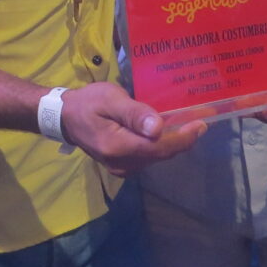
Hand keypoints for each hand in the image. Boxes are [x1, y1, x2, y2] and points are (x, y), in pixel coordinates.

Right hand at [60, 82, 206, 176]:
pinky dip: (160, 146)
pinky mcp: (120, 165)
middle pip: (160, 155)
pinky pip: (147, 157)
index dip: (183, 139)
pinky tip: (166, 133)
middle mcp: (121, 163)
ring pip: (155, 158)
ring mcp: (120, 167)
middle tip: (200, 123)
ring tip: (187, 125)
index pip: (159, 148)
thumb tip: (158, 128)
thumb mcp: (110, 99)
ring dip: (172, 144)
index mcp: (119, 146)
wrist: (65, 117)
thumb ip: (134, 114)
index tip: (200, 125)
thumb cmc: (87, 102)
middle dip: (182, 140)